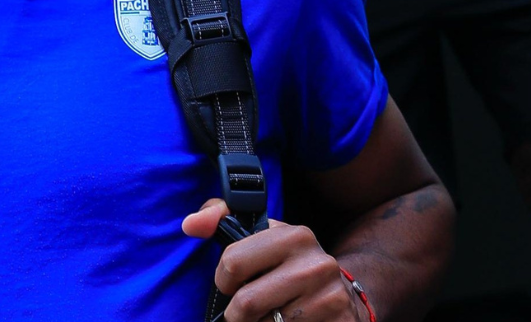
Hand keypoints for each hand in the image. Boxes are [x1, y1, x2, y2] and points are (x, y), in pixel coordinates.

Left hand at [184, 199, 363, 321]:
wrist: (340, 294)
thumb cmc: (287, 264)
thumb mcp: (260, 236)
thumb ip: (219, 218)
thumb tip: (190, 224)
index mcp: (295, 236)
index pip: (233, 263)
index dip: (224, 280)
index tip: (232, 283)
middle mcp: (317, 265)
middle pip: (246, 303)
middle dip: (237, 314)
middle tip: (244, 311)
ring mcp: (331, 298)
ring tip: (268, 317)